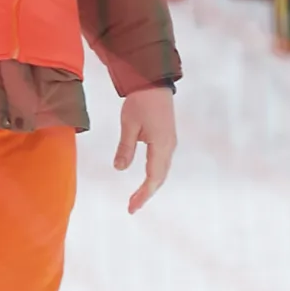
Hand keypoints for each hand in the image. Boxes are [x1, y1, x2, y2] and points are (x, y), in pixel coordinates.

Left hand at [113, 86, 176, 213]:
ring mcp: (170, 143)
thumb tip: (119, 169)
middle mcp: (169, 147)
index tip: (132, 207)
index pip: (153, 177)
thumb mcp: (129, 124)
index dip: (143, 194)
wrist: (154, 83)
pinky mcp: (167, 139)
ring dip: (151, 186)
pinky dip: (154, 175)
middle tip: (132, 207)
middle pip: (160, 177)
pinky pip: (162, 163)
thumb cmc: (141, 101)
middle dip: (146, 194)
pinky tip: (145, 181)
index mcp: (161, 145)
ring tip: (137, 198)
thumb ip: (125, 147)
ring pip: (162, 171)